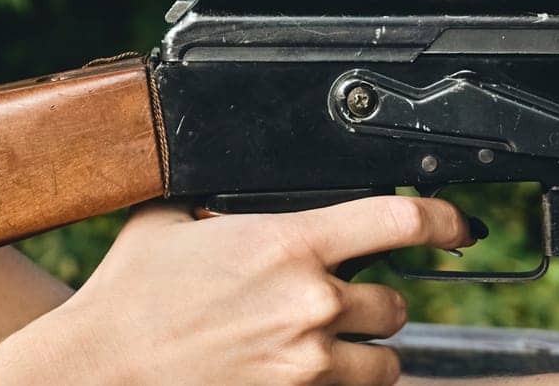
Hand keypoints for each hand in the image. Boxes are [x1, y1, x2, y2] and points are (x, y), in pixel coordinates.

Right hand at [50, 196, 471, 385]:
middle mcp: (310, 304)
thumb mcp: (169, 221)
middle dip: (374, 305)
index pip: (398, 220)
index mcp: (286, 243)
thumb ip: (217, 203)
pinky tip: (302, 374)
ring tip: (325, 348)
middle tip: (338, 303)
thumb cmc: (128, 295)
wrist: (102, 366)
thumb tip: (229, 192)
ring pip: (385, 363)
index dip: (443, 220)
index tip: (456, 226)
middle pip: (395, 305)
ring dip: (365, 355)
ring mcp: (308, 363)